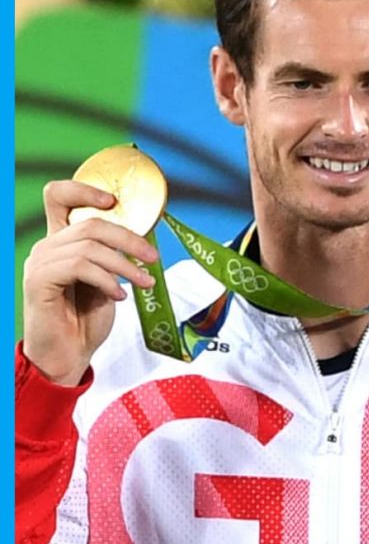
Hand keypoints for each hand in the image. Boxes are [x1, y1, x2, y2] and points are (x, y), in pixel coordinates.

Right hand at [22, 180, 159, 385]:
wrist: (69, 354)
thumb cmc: (87, 317)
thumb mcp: (107, 279)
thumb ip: (113, 255)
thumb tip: (144, 237)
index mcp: (61, 241)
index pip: (58, 197)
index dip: (84, 189)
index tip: (113, 201)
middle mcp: (47, 247)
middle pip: (90, 223)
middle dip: (129, 239)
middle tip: (153, 257)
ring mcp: (40, 263)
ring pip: (89, 247)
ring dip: (125, 264)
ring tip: (145, 282)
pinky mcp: (38, 281)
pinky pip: (80, 267)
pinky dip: (107, 279)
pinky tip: (119, 295)